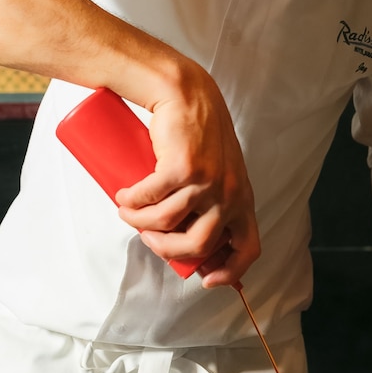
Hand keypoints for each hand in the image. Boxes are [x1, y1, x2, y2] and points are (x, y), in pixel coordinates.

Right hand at [113, 62, 260, 288]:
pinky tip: (123, 198)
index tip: (205, 278)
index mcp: (242, 199)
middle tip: (148, 238)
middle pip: (197, 245)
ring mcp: (206, 182)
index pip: (248, 248)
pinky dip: (131, 203)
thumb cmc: (198, 134)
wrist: (188, 94)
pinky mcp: (182, 169)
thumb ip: (211, 199)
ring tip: (126, 211)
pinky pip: (150, 199)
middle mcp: (228, 194)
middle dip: (165, 250)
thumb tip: (181, 236)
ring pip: (166, 223)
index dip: (230, 272)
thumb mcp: (218, 170)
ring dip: (138, 223)